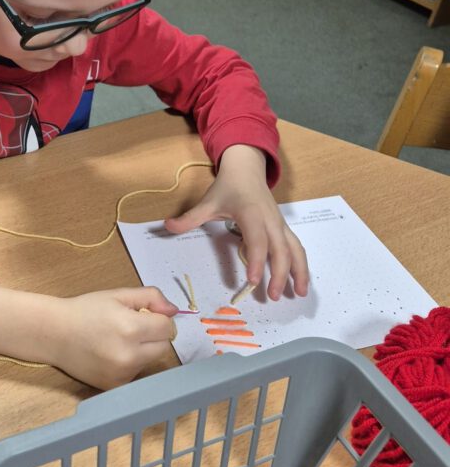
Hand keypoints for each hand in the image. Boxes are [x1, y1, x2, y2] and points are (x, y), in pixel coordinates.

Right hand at [0, 284, 177, 389]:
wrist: (54, 334)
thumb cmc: (85, 310)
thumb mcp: (118, 295)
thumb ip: (150, 298)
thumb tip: (174, 311)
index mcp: (131, 328)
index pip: (168, 328)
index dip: (160, 319)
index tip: (146, 315)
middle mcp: (129, 355)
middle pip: (164, 347)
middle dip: (154, 336)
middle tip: (133, 327)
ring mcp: (122, 374)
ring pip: (151, 361)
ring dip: (144, 351)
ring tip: (118, 341)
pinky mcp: (115, 385)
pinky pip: (137, 373)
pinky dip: (131, 364)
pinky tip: (111, 355)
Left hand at [164, 145, 308, 300]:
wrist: (247, 169)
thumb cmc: (228, 187)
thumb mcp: (208, 202)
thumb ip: (189, 218)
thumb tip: (167, 226)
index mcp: (251, 213)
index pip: (257, 241)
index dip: (256, 261)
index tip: (252, 281)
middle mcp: (270, 220)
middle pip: (281, 249)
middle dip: (280, 273)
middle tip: (273, 297)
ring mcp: (280, 224)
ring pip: (295, 249)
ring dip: (299, 271)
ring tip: (299, 294)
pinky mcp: (284, 228)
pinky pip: (296, 247)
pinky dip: (300, 265)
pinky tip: (299, 283)